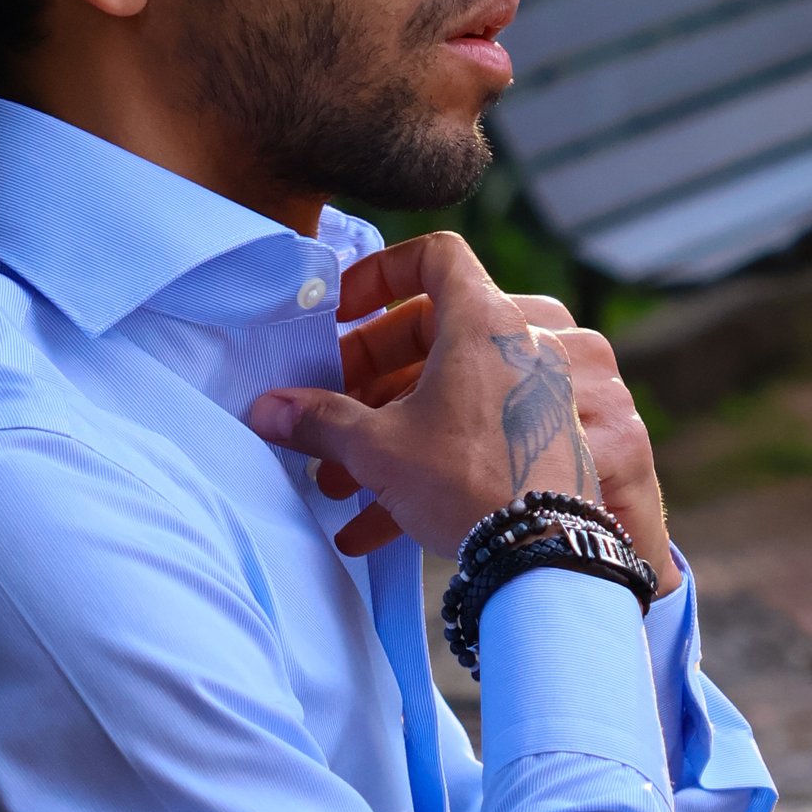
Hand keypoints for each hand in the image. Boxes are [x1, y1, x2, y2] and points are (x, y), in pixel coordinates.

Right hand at [248, 236, 671, 582]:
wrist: (543, 556)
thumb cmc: (468, 483)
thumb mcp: (378, 446)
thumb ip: (320, 420)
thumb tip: (268, 410)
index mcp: (484, 323)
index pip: (435, 255)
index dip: (382, 272)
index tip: (346, 311)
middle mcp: (519, 348)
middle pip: (431, 330)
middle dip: (369, 369)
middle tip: (331, 405)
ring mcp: (537, 394)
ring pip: (449, 388)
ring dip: (390, 423)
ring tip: (342, 476)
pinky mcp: (543, 439)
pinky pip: (474, 428)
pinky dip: (427, 454)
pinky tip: (378, 518)